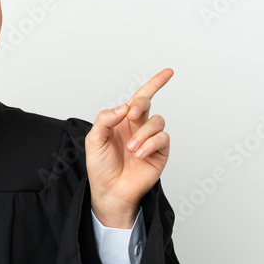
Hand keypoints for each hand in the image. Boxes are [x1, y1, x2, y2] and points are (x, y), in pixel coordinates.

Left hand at [86, 68, 172, 227]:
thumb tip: (123, 107)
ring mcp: (150, 139)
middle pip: (148, 103)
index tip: (169, 72)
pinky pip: (162, 139)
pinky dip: (150, 144)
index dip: (155, 83)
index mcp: (123, 121)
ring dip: (143, 133)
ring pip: (157, 121)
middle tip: (133, 114)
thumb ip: (105, 119)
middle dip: (142, 104)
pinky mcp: (160, 152)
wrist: (110, 191)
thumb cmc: (101, 167)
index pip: (140, 98)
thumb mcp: (94, 140)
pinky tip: (139, 154)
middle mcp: (138, 127)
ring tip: (131, 149)